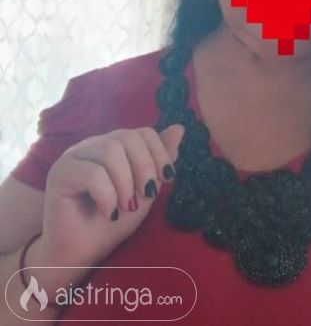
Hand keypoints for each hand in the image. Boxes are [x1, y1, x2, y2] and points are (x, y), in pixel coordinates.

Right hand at [26, 124, 184, 291]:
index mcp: (114, 145)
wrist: (84, 252)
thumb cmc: (114, 222)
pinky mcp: (60, 173)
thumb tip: (179, 128)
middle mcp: (93, 145)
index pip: (143, 132)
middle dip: (145, 167)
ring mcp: (74, 157)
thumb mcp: (146, 190)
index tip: (167, 179)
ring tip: (126, 207)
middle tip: (146, 194)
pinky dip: (108, 196)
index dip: (160, 153)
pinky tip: (109, 214)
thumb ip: (160, 161)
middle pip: (127, 137)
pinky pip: (92, 173)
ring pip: (110, 150)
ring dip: (126, 182)